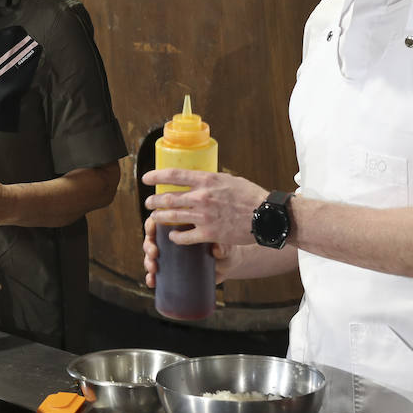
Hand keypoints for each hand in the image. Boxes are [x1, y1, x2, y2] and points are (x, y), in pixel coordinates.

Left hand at [142, 167, 267, 247]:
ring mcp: (204, 216)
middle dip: (154, 201)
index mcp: (207, 180)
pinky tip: (172, 237)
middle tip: (148, 202)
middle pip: (168, 197)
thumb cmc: (251, 196)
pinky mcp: (210, 234)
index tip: (145, 178)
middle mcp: (202, 196)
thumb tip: (200, 179)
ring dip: (160, 217)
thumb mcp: (230, 180)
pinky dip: (175, 237)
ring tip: (154, 218)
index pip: (174, 175)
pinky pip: (185, 237)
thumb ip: (212, 181)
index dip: (156, 176)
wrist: (267, 215)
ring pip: (172, 216)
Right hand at [144, 211, 240, 287]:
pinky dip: (151, 278)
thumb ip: (223, 245)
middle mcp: (172, 239)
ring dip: (147, 262)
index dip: (151, 225)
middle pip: (151, 238)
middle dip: (148, 246)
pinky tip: (151, 282)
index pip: (160, 221)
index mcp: (180, 226)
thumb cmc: (225, 246)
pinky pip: (157, 273)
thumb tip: (216, 249)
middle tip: (154, 254)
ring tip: (153, 269)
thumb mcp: (224, 243)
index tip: (152, 233)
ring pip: (151, 255)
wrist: (228, 264)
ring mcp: (171, 255)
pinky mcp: (173, 270)